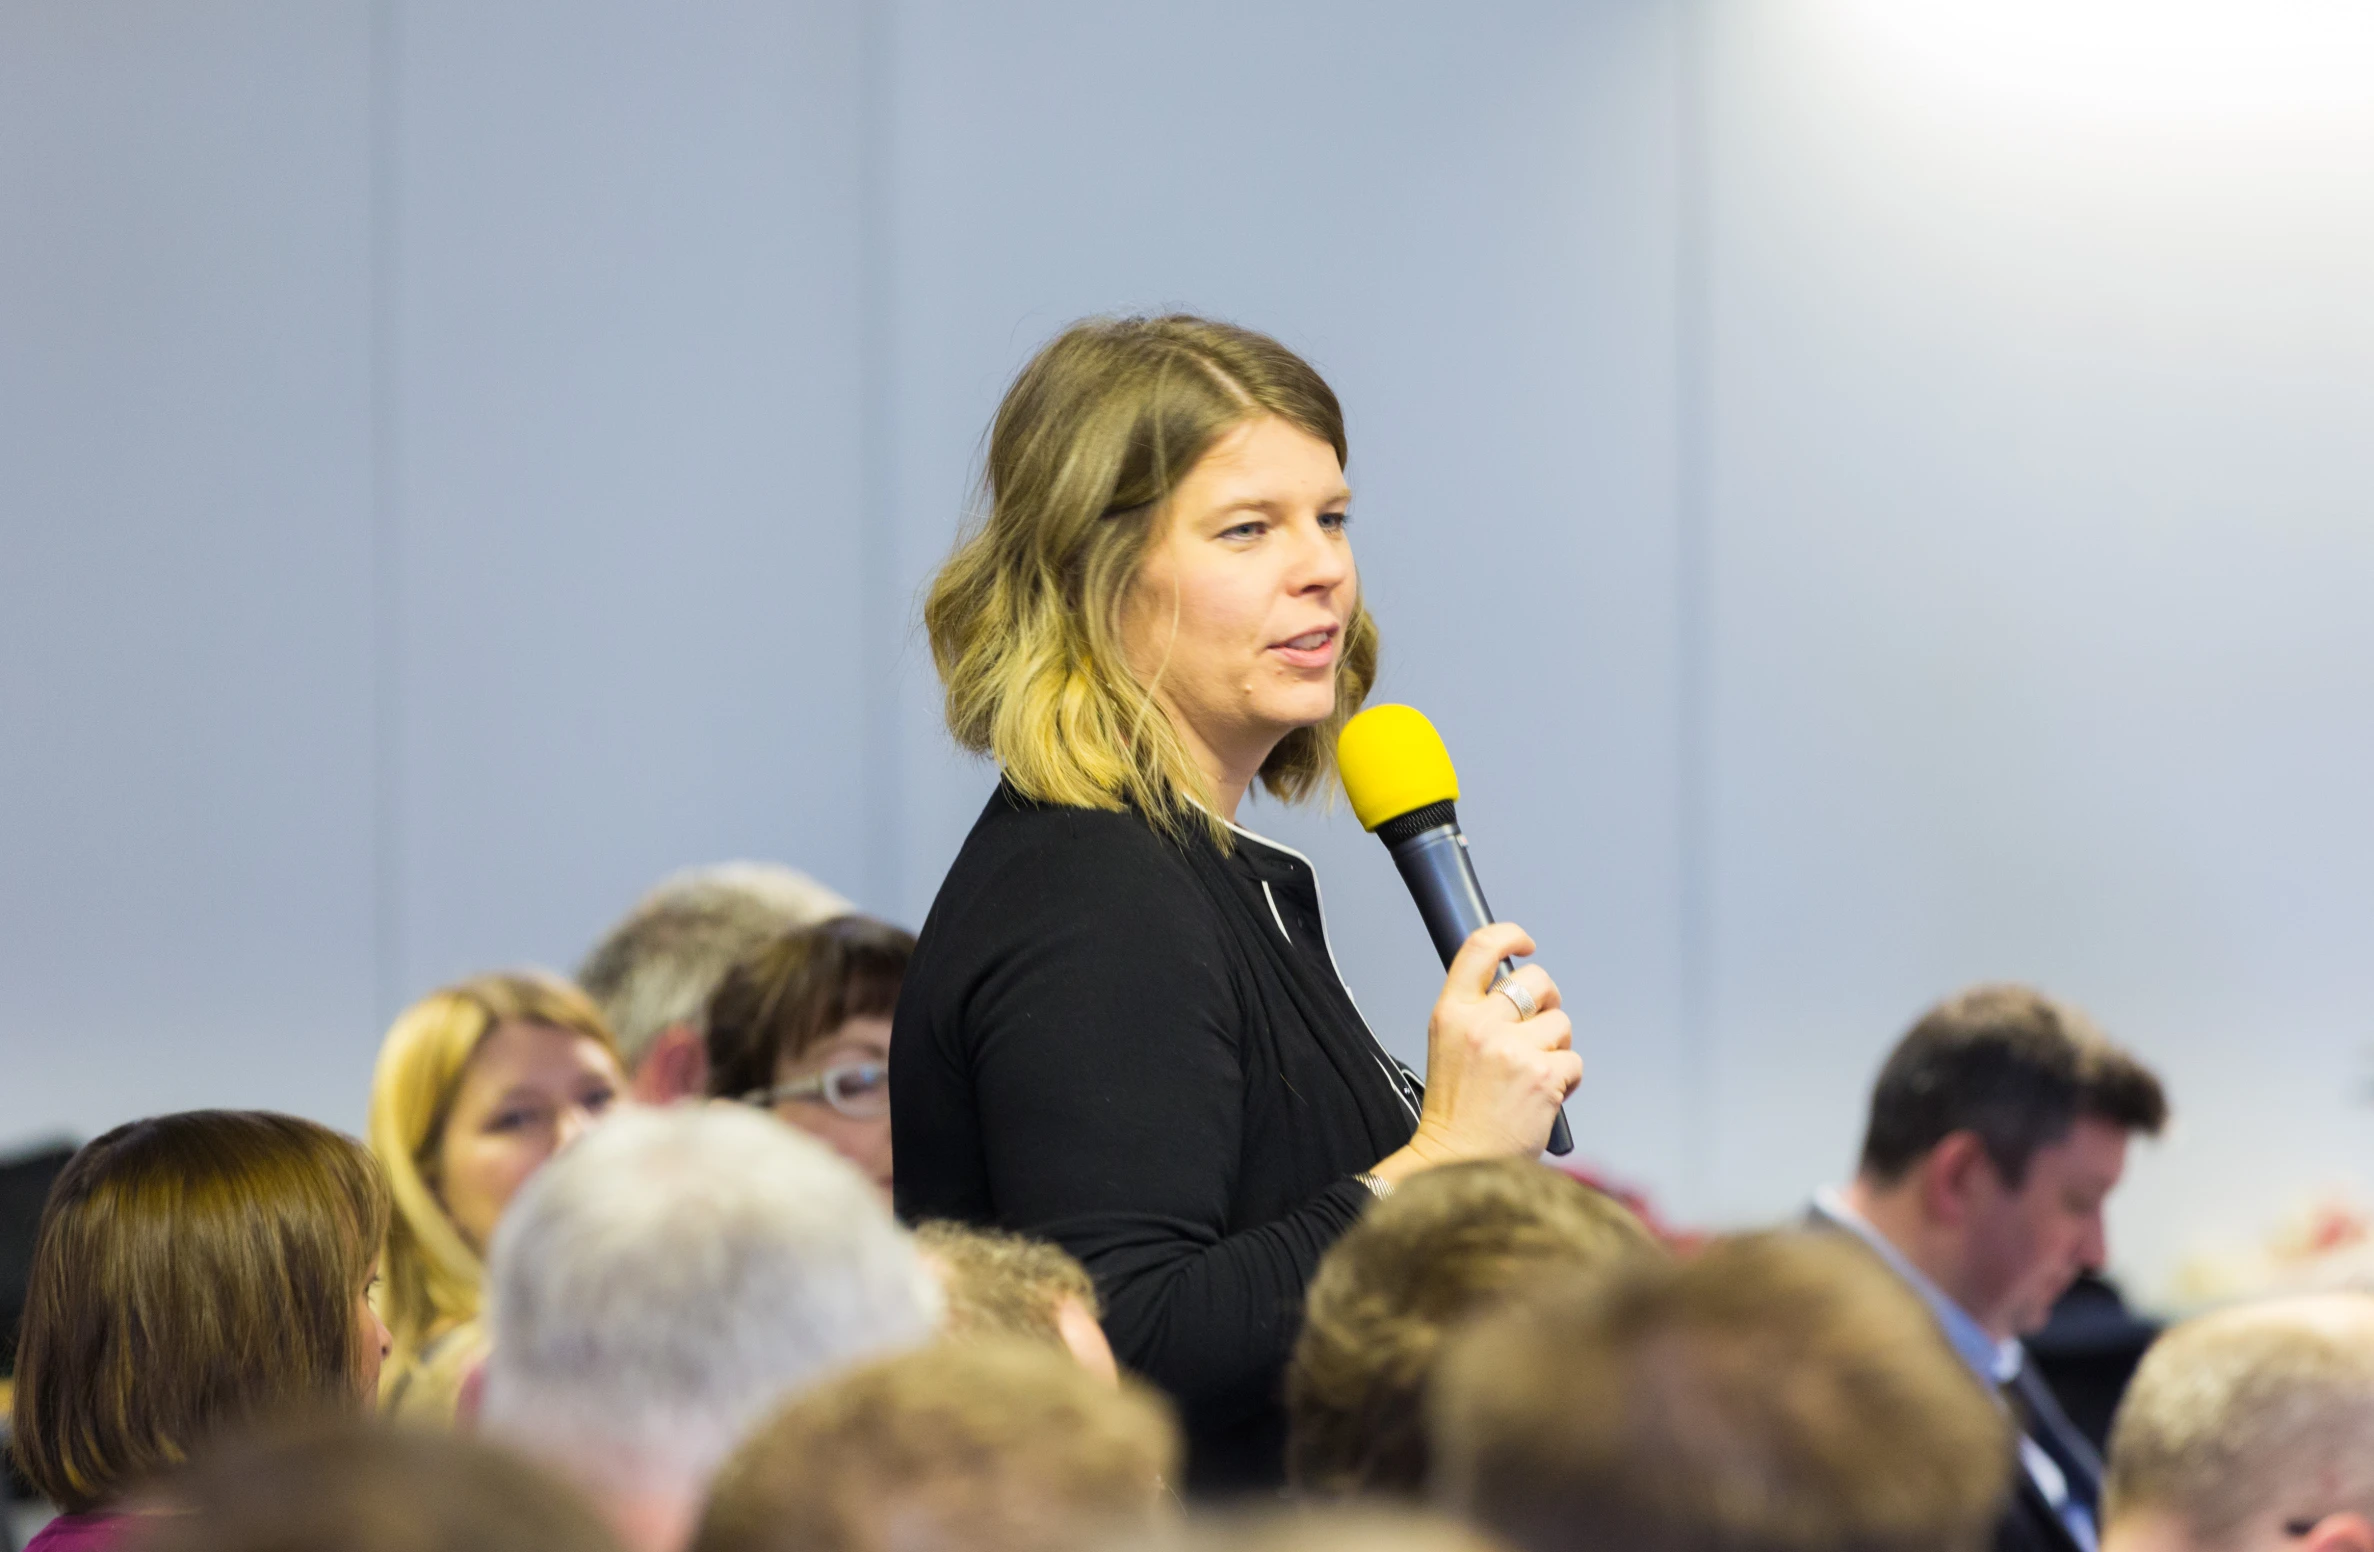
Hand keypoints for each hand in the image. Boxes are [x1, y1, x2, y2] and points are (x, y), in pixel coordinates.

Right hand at [1374, 924, 1580, 1181]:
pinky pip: (1574, 1061)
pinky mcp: (1543, 1075)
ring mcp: (1513, 1049)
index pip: (1479, 948)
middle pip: (1535, 981)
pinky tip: (1544, 1096)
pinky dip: (1567, 1079)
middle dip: (1547, 1001)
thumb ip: (1475, 1014)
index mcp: (1450, 1013)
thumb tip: (1514, 991)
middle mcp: (1480, 1025)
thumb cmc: (1456, 1112)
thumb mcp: (1448, 1047)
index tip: (1525, 944)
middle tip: (1539, 1027)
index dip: (1509, 935)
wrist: (1456, 1161)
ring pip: (1561, 1023)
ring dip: (1557, 1047)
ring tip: (1534, 1074)